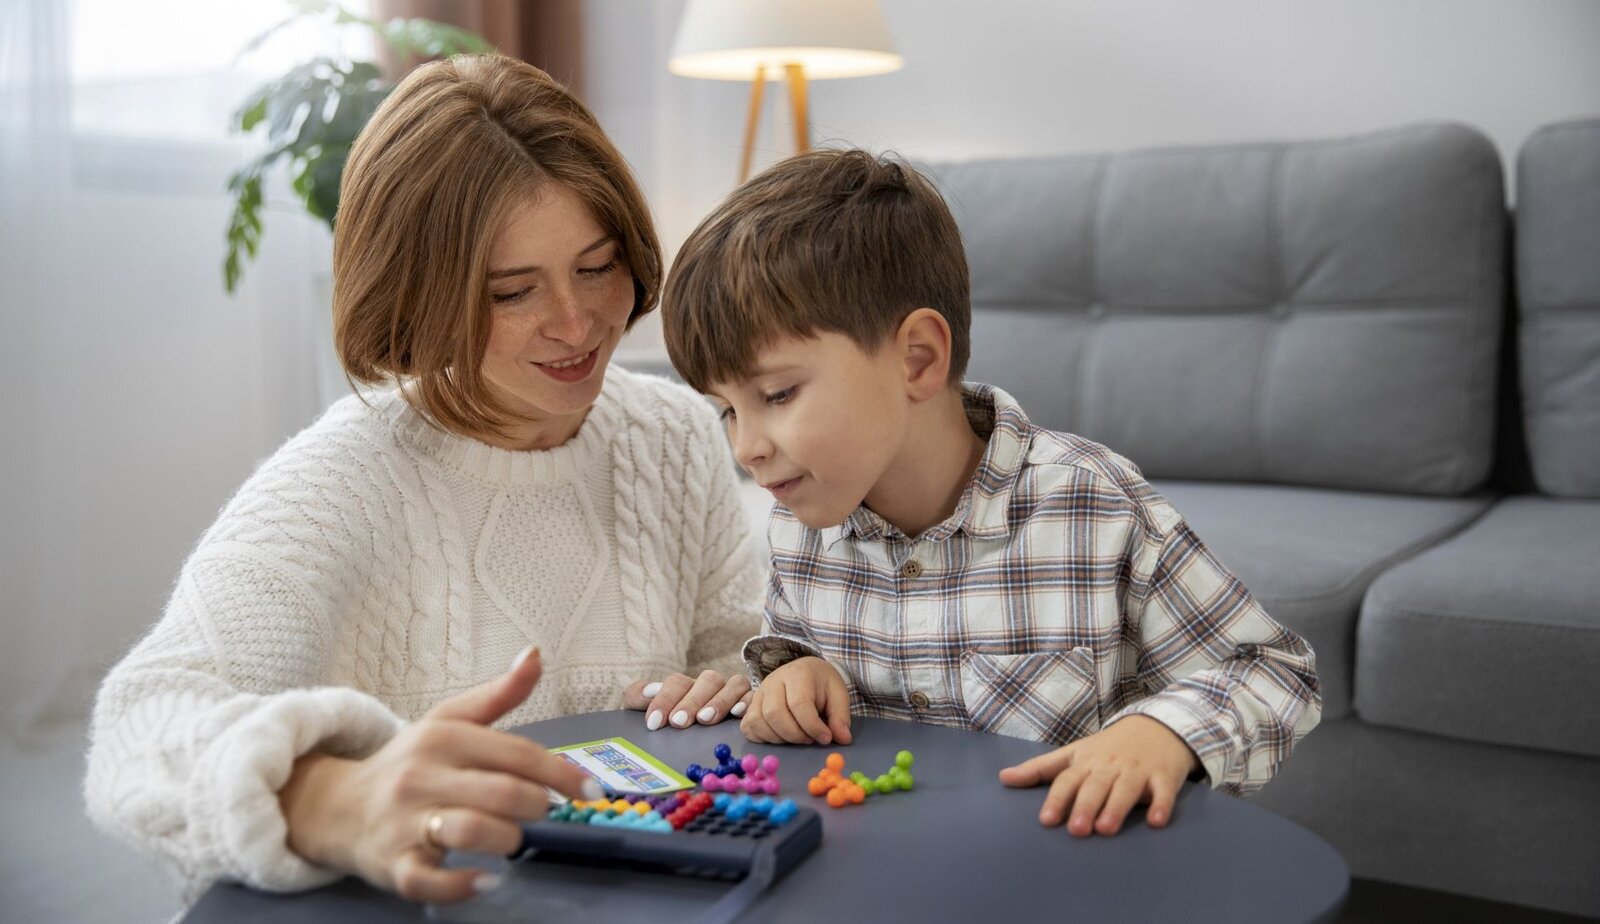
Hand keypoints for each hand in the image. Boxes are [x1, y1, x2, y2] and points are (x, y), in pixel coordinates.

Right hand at [278, 648, 594, 903]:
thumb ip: (498, 694)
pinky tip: (487, 880)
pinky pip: (431, 880)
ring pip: (471, 831)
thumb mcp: (448, 721)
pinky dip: (463, 884)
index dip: (562, 774)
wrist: (335, 807)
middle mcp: (423, 776)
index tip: (590, 791)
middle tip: (543, 814)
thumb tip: (536, 654)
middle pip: (501, 793)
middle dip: (537, 807)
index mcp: (444, 738)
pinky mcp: (393, 865)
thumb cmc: (408, 764)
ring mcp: (405, 822)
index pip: (518, 754)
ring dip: (508, 840)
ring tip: (514, 841)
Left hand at [622, 669, 751, 729]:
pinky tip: (737, 714)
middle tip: (678, 722)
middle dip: (692, 701)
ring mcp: (731, 693)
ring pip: (733, 684)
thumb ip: (637, 696)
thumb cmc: (667, 724)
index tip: (654, 722)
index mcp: (684, 686)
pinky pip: (753, 696)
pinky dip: (746, 702)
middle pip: (708, 679)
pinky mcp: (750, 703)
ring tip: (705, 720)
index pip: (677, 682)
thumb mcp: (646, 711)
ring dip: (719, 701)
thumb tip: (648, 692)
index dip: (665, 699)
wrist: (680, 742)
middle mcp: (709, 686)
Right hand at [739, 656, 852, 745]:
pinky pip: (748, 726)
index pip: (799, 704)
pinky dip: (762, 738)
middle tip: (810, 739)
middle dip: (795, 735)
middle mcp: (773, 681)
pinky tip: (780, 737)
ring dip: (779, 738)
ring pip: (758, 721)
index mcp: (798, 674)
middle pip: (774, 714)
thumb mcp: (838, 695)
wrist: (804, 671)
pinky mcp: (750, 705)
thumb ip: (840, 716)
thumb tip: (842, 739)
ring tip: (797, 737)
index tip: (826, 738)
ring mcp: (758, 693)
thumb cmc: (822, 684)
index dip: (812, 726)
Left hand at [997, 715, 1199, 835]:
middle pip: (1095, 785)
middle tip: (1076, 830)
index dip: (1057, 799)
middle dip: (1085, 806)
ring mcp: (1138, 769)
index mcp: (1086, 762)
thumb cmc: (1108, 747)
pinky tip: (1155, 822)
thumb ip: (1040, 768)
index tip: (1047, 820)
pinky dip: (1161, 805)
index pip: (1068, 779)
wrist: (1156, 726)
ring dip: (1116, 807)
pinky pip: (1164, 791)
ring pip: (1126, 788)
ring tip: (1105, 829)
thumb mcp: (1073, 753)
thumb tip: (1003, 778)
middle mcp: (1110, 765)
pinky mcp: (1164, 775)